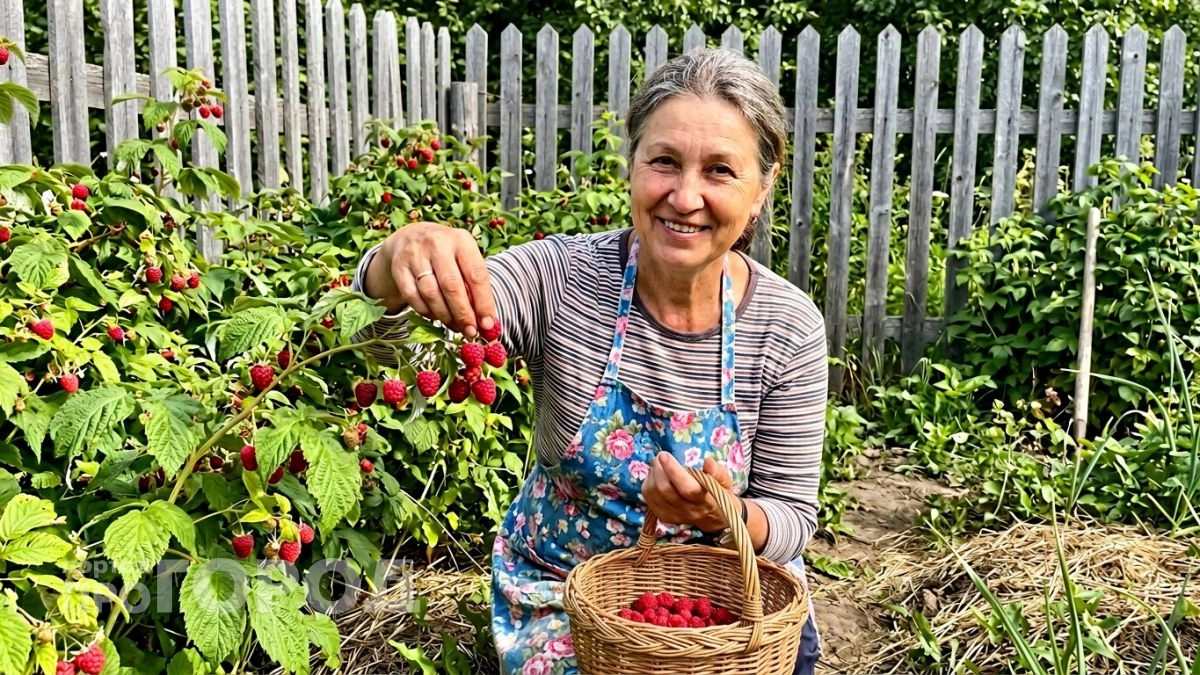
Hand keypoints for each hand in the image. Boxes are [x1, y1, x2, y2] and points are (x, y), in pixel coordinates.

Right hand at [371, 222, 496, 338]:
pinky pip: (413, 297)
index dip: (483, 303)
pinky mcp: (399, 267)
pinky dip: (426, 311)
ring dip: (445, 316)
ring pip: (431, 293)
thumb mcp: (464, 259)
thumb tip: (485, 322)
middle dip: (463, 314)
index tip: (488, 326)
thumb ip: (474, 286)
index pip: (476, 276)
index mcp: (462, 240)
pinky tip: (436, 316)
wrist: (410, 237)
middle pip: (452, 286)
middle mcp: (438, 244)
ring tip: (455, 326)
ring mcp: (415, 254)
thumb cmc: (447, 254)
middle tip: (470, 332)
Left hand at [642, 452, 735, 532]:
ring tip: (659, 464)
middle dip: (658, 469)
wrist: (715, 518)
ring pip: (654, 493)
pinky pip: (649, 498)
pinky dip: (649, 483)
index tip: (664, 455)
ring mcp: (674, 515)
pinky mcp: (663, 516)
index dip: (674, 471)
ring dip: (652, 475)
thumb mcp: (724, 482)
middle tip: (661, 456)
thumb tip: (708, 461)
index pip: (687, 488)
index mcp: (705, 500)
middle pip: (666, 490)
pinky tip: (656, 476)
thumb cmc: (719, 494)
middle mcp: (688, 510)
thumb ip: (717, 472)